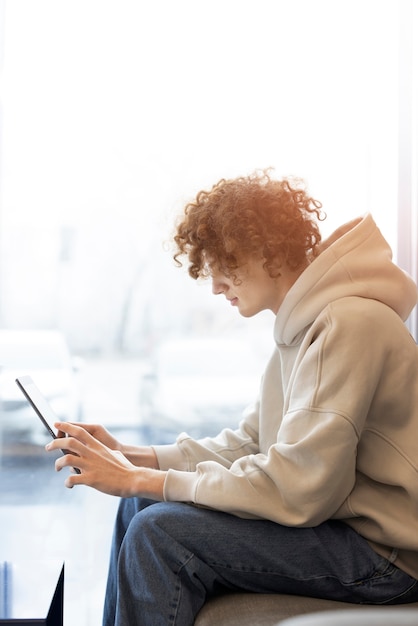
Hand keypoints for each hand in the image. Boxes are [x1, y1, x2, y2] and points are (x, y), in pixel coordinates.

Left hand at [46, 422, 165, 497]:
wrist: (133, 479)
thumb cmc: (125, 468)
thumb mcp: (115, 455)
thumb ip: (107, 452)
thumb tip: (108, 452)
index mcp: (97, 446)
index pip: (79, 431)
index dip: (66, 426)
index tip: (56, 425)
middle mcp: (92, 453)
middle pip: (69, 442)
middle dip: (55, 443)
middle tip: (48, 447)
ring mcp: (91, 466)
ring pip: (67, 459)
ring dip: (58, 463)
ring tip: (57, 468)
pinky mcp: (91, 479)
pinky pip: (72, 479)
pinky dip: (67, 482)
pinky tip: (69, 485)